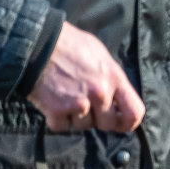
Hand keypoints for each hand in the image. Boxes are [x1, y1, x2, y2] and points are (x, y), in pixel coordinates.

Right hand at [27, 22, 145, 133]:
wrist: (35, 41)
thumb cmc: (68, 44)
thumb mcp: (100, 55)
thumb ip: (112, 78)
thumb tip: (118, 98)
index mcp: (114, 78)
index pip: (134, 113)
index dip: (128, 123)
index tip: (120, 124)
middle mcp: (100, 93)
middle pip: (107, 124)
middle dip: (97, 119)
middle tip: (84, 104)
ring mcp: (79, 103)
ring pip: (83, 126)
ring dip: (74, 117)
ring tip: (65, 96)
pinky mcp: (57, 110)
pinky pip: (61, 126)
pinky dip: (55, 119)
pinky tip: (52, 102)